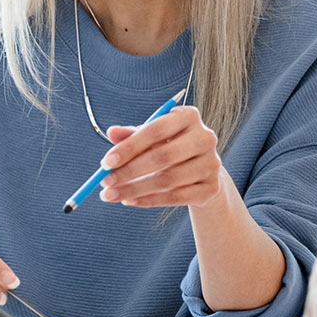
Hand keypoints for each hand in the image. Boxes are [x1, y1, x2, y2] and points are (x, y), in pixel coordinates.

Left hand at [97, 106, 225, 208]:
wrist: (200, 170)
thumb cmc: (169, 147)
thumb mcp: (150, 137)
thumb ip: (131, 135)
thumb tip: (112, 132)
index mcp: (188, 116)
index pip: (156, 130)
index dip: (129, 147)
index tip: (105, 163)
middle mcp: (205, 137)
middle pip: (163, 156)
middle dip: (129, 171)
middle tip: (105, 182)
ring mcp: (211, 164)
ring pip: (168, 180)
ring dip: (135, 189)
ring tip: (112, 195)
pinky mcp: (211, 188)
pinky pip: (176, 197)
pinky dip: (149, 201)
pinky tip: (130, 201)